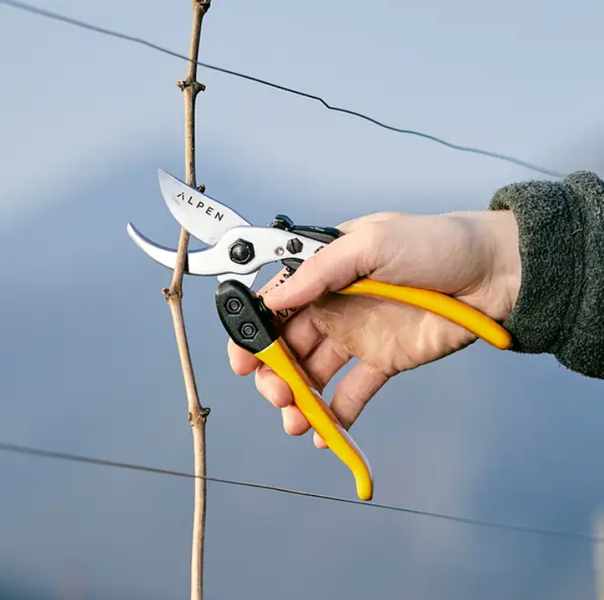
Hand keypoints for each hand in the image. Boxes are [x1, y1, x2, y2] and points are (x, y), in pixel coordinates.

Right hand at [227, 210, 519, 447]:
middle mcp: (334, 306)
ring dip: (299, 399)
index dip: (254, 334)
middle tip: (277, 394)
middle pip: (288, 345)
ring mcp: (358, 335)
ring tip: (296, 420)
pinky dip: (337, 414)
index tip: (243, 361)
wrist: (493, 272)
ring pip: (314, 373)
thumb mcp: (372, 242)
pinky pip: (353, 392)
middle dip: (274, 373)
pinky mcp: (384, 361)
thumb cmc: (434, 244)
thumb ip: (319, 271)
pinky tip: (326, 434)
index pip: (277, 305)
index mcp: (325, 273)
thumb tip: (274, 298)